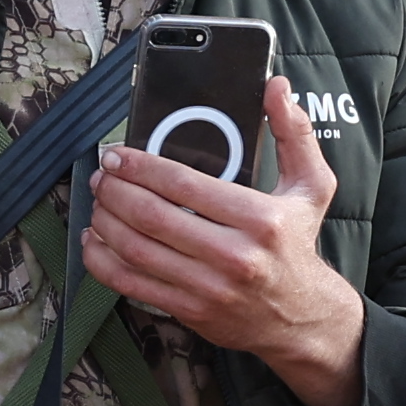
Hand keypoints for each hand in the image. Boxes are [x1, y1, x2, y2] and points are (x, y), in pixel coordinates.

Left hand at [83, 73, 367, 405]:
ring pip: (137, 249)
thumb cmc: (297, 245)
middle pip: (153, 216)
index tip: (119, 155)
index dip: (141, 166)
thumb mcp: (312, 187)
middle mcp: (233, 256)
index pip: (184, 184)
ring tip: (97, 201)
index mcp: (260, 219)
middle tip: (101, 175)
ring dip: (105, 221)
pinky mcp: (190, 311)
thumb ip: (295, 134)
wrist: (301, 318)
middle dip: (116, 191)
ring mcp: (209, 287)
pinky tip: (93, 240)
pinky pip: (132, 285)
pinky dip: (103, 261)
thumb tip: (278, 87)